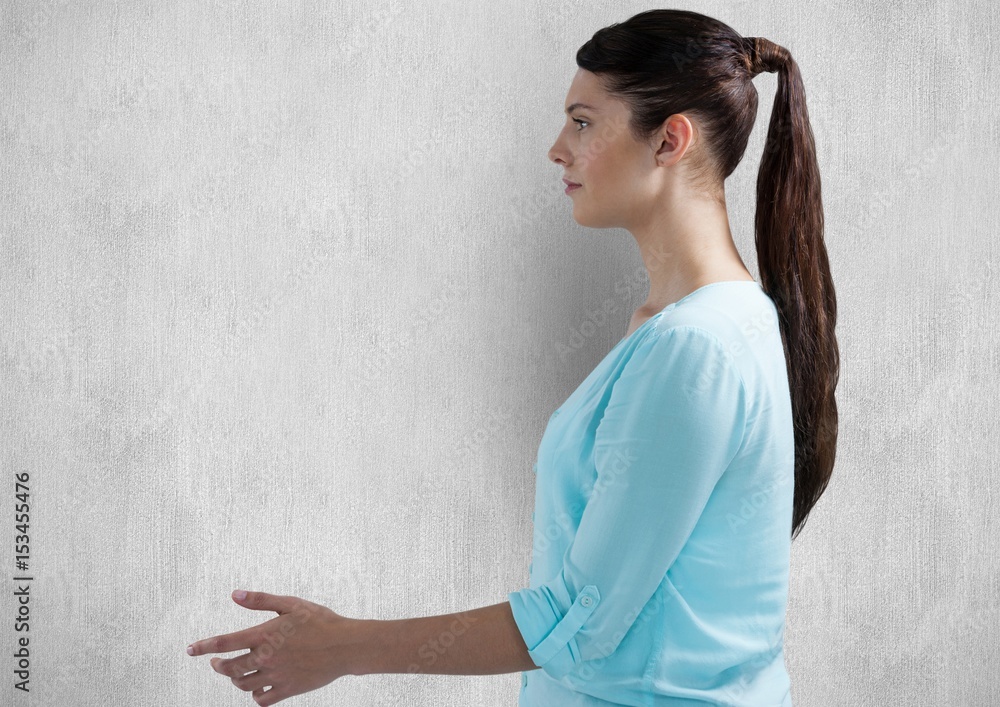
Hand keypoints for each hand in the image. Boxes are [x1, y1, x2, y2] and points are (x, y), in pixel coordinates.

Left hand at [187, 589, 359, 705]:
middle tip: (216, 663)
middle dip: (218, 666)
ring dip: (236, 680)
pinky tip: (257, 688)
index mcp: (264, 635)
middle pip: (230, 669)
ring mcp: (276, 676)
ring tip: (237, 673)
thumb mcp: (290, 604)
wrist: (345, 646)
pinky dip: (255, 695)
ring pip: (243, 684)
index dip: (204, 647)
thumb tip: (236, 594)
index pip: (225, 642)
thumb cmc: (319, 620)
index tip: (191, 649)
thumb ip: (261, 600)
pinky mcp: (287, 689)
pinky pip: (262, 699)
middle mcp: (266, 657)